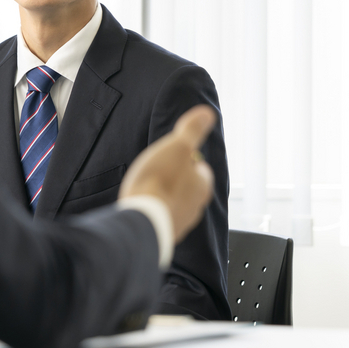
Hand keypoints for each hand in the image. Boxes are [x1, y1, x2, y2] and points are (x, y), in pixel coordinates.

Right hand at [120, 105, 216, 244]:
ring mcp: (180, 223)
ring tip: (145, 188)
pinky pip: (160, 218)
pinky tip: (141, 205)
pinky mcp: (163, 234)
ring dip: (161, 195)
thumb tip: (207, 113)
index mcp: (203, 185)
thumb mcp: (178, 147)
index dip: (183, 159)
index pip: (199, 167)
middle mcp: (196, 207)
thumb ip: (192, 130)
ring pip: (172, 203)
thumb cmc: (159, 182)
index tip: (169, 156)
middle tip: (154, 171)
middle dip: (172, 178)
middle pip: (185, 185)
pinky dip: (153, 211)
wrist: (141, 220)